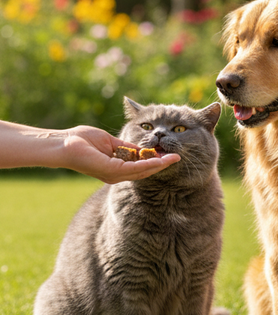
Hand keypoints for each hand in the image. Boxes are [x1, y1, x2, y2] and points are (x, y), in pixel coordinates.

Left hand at [62, 126, 180, 183]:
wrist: (63, 143)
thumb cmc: (81, 140)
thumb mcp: (110, 142)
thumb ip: (126, 146)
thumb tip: (142, 148)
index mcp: (115, 168)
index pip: (139, 166)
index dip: (154, 160)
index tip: (167, 154)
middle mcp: (116, 175)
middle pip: (144, 171)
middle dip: (161, 164)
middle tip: (177, 157)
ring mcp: (114, 174)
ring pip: (143, 171)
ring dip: (160, 165)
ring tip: (173, 158)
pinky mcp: (112, 171)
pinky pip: (136, 168)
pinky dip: (150, 164)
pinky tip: (160, 160)